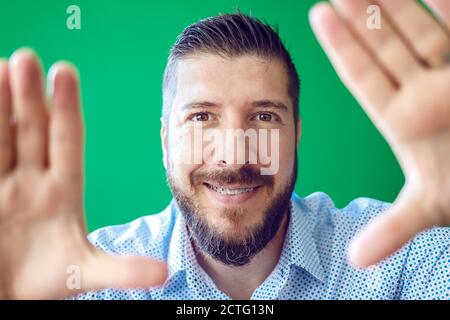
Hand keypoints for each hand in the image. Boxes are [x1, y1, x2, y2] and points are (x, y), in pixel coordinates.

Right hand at [0, 49, 166, 298]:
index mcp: (64, 192)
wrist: (10, 296)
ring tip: (0, 66)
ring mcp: (4, 185)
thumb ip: (123, 270)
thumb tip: (165, 273)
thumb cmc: (48, 282)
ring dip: (0, 105)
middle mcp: (33, 181)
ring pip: (2, 137)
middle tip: (27, 58)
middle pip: (32, 131)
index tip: (64, 71)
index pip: (67, 141)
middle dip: (28, 97)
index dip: (65, 108)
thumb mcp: (85, 273)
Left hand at [309, 0, 449, 267]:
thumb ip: (393, 228)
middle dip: (363, 17)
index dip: (345, 48)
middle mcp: (425, 92)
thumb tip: (355, 261)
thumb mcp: (432, 207)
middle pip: (386, 47)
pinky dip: (444, 7)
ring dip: (396, 5)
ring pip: (421, 32)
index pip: (367, 77)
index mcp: (404, 120)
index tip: (320, 18)